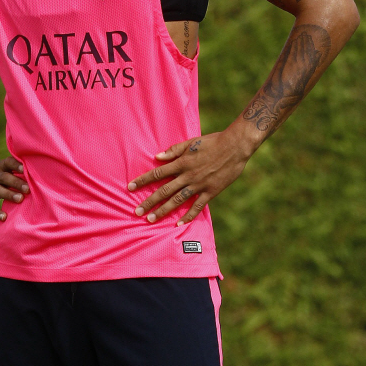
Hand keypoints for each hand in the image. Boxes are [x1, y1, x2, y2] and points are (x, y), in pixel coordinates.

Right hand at [0, 156, 28, 220]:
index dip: (16, 165)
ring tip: (20, 199)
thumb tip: (42, 173)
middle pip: (4, 177)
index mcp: (2, 166)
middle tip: (28, 189)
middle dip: (16, 183)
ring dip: (9, 195)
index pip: (8, 163)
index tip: (25, 168)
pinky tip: (4, 217)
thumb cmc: (3, 173)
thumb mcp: (7, 168)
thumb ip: (20, 170)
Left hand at [128, 132, 247, 225]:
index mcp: (181, 162)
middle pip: (164, 190)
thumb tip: (156, 157)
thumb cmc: (212, 142)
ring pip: (177, 200)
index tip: (130, 188)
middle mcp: (187, 175)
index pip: (157, 173)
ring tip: (151, 219)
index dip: (143, 181)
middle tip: (137, 212)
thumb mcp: (191, 142)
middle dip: (149, 202)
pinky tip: (178, 224)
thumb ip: (173, 151)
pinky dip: (187, 216)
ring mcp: (199, 185)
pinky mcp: (210, 192)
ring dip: (163, 211)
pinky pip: (197, 207)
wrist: (235, 147)